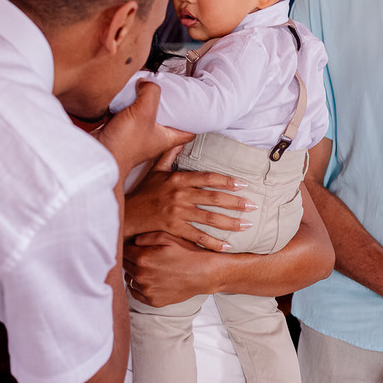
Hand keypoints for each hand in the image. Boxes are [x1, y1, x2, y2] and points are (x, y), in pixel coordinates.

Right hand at [95, 81, 192, 175]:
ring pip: (144, 116)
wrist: (100, 154)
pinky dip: (123, 107)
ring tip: (143, 90)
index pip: (189, 132)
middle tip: (167, 93)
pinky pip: (125, 115)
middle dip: (166, 107)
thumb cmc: (123, 146)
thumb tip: (147, 82)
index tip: (195, 109)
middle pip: (166, 120)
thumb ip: (150, 92)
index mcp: (166, 139)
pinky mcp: (120, 132)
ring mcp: (136, 136)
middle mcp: (152, 138)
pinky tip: (121, 99)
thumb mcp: (144, 112)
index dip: (195, 121)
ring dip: (142, 104)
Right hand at [123, 147, 250, 249]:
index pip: (207, 178)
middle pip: (213, 198)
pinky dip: (213, 242)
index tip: (243, 184)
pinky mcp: (173, 228)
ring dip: (230, 222)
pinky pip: (197, 236)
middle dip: (236, 203)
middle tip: (253, 206)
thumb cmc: (144, 191)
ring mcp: (177, 212)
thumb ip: (170, 154)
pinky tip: (227, 246)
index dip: (226, 181)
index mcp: (178, 178)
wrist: (129, 213)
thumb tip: (184, 137)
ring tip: (247, 225)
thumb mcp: (156, 170)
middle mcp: (180, 195)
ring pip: (209, 218)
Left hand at [123, 231, 215, 306]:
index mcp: (142, 258)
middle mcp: (141, 276)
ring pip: (130, 279)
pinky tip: (151, 280)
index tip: (135, 247)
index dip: (129, 247)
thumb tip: (132, 241)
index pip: (123, 251)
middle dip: (131, 260)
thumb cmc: (187, 252)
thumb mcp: (167, 237)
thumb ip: (145, 237)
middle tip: (144, 256)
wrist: (204, 273)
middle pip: (125, 265)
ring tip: (150, 268)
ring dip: (135, 273)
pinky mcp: (152, 301)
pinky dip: (140, 286)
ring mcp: (146, 290)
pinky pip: (136, 293)